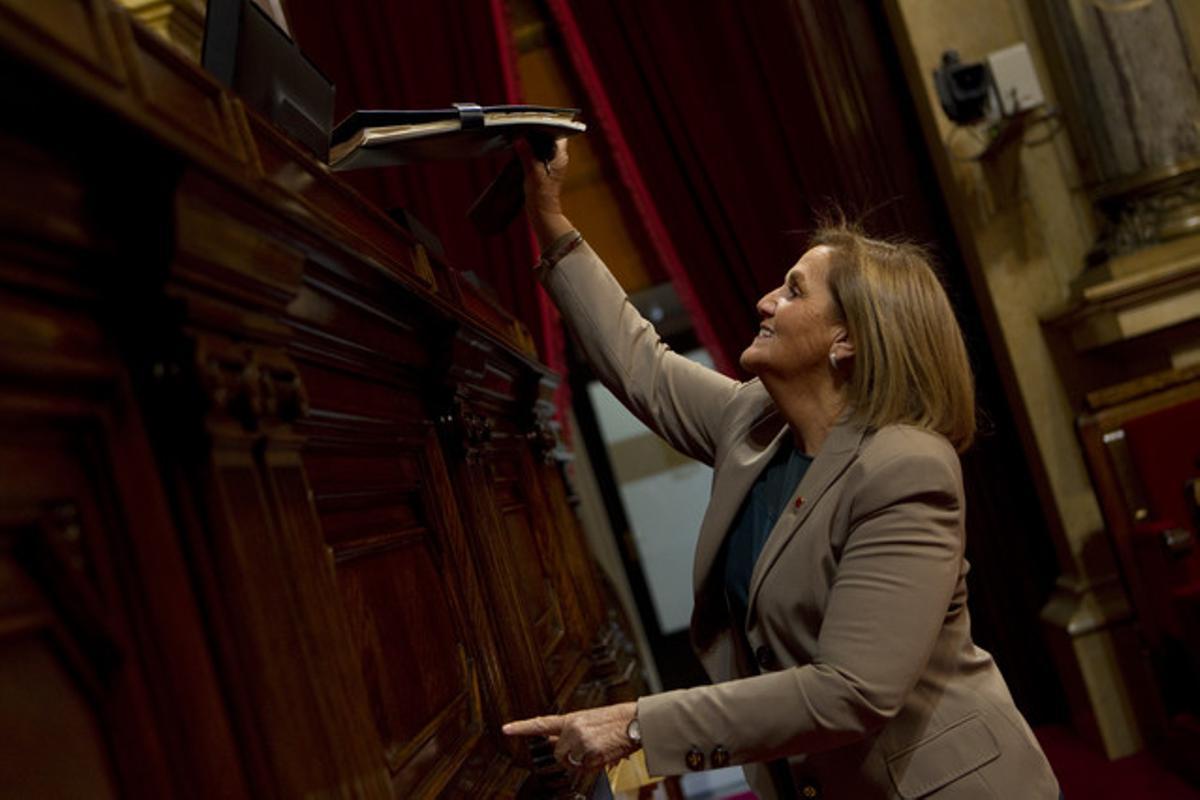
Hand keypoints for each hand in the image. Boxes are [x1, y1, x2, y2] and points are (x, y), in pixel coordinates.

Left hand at [503, 701, 638, 769]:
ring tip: (598, 749)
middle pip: (558, 754)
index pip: (541, 723)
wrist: (636, 720)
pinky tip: (604, 753)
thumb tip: (555, 743)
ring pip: (571, 762)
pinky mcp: (591, 751)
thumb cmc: (616, 722)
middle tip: (587, 749)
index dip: (521, 727)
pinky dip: (594, 765)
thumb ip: (570, 732)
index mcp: (571, 719)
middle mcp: (572, 728)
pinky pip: (586, 767)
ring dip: (582, 761)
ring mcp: (581, 740)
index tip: (505, 729)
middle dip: (569, 757)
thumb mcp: (589, 721)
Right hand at [515, 136, 573, 248]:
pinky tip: (519, 147)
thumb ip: (527, 155)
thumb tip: (520, 139)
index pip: (558, 134)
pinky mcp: (542, 168)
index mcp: (560, 157)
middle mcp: (557, 158)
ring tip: (519, 133)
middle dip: (536, 132)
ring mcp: (550, 163)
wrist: (542, 213)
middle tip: (523, 125)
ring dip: (531, 141)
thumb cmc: (542, 196)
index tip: (535, 120)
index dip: (547, 125)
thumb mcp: (533, 174)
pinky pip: (536, 153)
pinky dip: (528, 149)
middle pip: (548, 138)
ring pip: (541, 145)